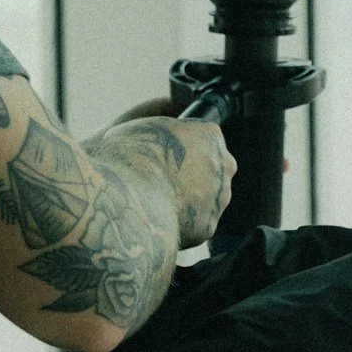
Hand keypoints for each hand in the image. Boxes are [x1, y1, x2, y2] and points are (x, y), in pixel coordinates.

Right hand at [92, 113, 234, 249]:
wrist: (129, 195)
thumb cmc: (130, 157)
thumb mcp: (142, 126)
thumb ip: (163, 132)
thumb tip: (157, 139)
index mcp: (209, 134)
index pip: (207, 139)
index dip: (186, 148)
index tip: (171, 157)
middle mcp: (223, 164)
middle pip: (215, 169)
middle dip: (196, 175)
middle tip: (168, 182)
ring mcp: (219, 196)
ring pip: (210, 199)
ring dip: (191, 200)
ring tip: (160, 202)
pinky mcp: (209, 225)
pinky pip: (197, 223)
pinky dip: (183, 223)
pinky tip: (161, 218)